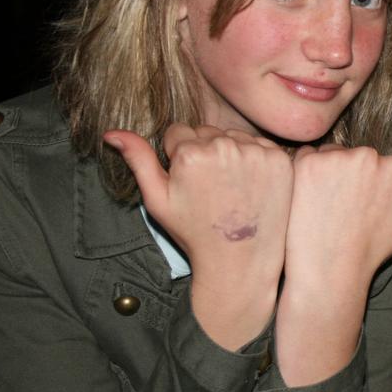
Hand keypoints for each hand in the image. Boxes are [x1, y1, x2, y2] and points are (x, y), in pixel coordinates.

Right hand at [105, 125, 291, 349]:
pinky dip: (254, 159)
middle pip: (207, 131)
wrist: (240, 260)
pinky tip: (249, 186)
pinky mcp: (280, 158)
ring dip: (230, 153)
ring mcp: (256, 151)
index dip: (179, 157)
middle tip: (210, 187)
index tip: (189, 182)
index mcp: (190, 153)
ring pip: (234, 136)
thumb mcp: (157, 199)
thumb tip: (111, 132)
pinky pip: (259, 145)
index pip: (178, 132)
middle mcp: (224, 145)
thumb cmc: (194, 232)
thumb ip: (138, 160)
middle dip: (204, 151)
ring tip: (229, 188)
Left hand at [273, 144, 391, 385]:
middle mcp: (367, 155)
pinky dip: (301, 173)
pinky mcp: (307, 163)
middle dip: (344, 175)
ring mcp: (336, 158)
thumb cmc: (372, 248)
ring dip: (322, 173)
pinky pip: (303, 155)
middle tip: (339, 211)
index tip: (359, 211)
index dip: (363, 187)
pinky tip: (306, 200)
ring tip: (323, 207)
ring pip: (328, 154)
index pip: (373, 162)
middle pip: (350, 154)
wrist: (330, 270)